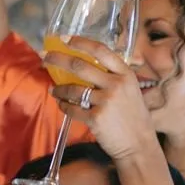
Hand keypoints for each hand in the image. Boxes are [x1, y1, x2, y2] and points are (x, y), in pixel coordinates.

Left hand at [44, 38, 157, 163]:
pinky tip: (62, 104)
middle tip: (45, 56)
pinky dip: (63, 105)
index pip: (101, 51)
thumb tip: (89, 66)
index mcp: (126, 75)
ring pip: (72, 88)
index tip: (65, 39)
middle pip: (80, 65)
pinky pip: (71, 108)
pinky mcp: (95, 118)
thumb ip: (115, 78)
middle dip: (58, 59)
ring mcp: (105, 102)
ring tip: (53, 89)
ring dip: (58, 88)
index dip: (81, 43)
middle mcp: (116, 85)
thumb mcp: (132, 91)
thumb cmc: (134, 118)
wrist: (139, 145)